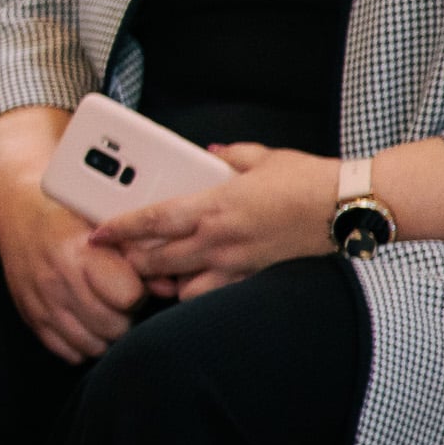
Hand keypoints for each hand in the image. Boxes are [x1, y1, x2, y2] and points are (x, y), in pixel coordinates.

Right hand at [0, 109, 143, 363]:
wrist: (16, 210)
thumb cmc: (68, 215)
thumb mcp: (103, 222)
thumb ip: (137, 253)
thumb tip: (170, 287)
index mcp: (80, 252)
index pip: (128, 296)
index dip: (138, 292)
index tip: (134, 282)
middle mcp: (58, 280)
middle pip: (113, 326)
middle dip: (124, 317)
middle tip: (119, 300)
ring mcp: (42, 302)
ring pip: (92, 345)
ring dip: (104, 334)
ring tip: (103, 312)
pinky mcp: (30, 317)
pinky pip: (68, 352)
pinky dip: (81, 343)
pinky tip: (83, 322)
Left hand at [93, 142, 335, 298]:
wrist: (347, 207)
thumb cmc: (306, 179)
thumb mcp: (260, 157)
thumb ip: (227, 156)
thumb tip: (208, 152)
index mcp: (215, 204)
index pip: (153, 221)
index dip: (120, 230)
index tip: (96, 235)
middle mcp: (220, 238)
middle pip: (158, 260)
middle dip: (132, 260)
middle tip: (118, 254)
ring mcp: (237, 261)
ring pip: (182, 286)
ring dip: (164, 280)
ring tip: (155, 269)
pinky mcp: (254, 275)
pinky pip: (214, 292)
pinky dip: (196, 290)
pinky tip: (192, 279)